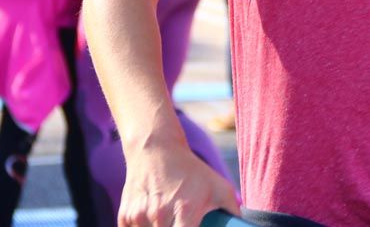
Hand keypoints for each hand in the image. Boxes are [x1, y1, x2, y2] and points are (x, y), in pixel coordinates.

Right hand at [118, 143, 238, 226]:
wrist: (156, 151)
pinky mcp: (125, 217)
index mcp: (186, 211)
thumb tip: (245, 225)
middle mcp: (160, 215)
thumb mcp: (218, 186)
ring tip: (168, 221)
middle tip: (181, 224)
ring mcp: (139, 217)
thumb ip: (232, 209)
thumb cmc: (191, 172)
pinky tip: (153, 222)